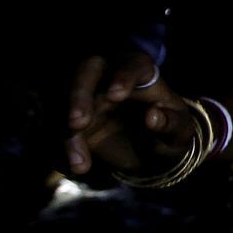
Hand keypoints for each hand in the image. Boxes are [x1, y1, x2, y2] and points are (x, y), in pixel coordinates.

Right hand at [63, 53, 194, 178]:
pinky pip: (53, 126)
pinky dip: (60, 148)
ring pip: (63, 101)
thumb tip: (152, 116)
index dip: (122, 77)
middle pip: (85, 72)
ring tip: (79, 163)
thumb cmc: (168, 129)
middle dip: (78, 95)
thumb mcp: (179, 131)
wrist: (148, 148)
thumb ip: (172, 123)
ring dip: (65, 132)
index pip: (131, 65)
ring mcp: (84, 94)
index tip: (116, 96)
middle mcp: (108, 76)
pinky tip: (75, 167)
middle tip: (77, 124)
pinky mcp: (67, 115)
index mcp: (141, 72)